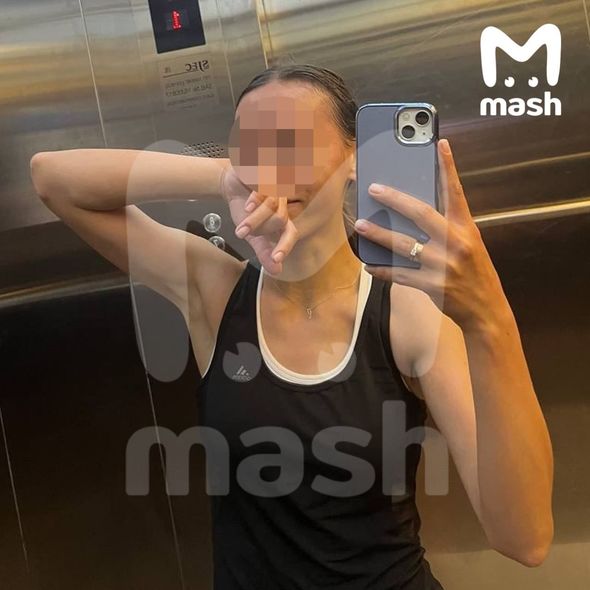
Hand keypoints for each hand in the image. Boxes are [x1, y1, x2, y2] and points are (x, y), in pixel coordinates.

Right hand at [220, 165, 298, 274]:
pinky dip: (255, 200)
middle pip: (280, 219)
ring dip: (254, 219)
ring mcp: (278, 187)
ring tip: (240, 225)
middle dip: (259, 229)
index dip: (285, 246)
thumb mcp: (253, 235)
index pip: (291, 233)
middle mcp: (284, 204)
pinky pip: (266, 189)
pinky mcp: (268, 173)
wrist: (232, 185)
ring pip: (272, 206)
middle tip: (241, 234)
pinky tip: (247, 205)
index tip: (276, 259)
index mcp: (283, 220)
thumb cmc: (245, 210)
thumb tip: (277, 271)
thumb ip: (264, 252)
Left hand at [353, 138, 507, 331]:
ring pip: (404, 244)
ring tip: (361, 225)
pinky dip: (382, 269)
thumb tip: (413, 211)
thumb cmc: (474, 272)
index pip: (456, 192)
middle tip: (373, 188)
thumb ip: (447, 227)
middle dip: (394, 199)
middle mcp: (456, 243)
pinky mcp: (432, 285)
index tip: (440, 143)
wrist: (487, 310)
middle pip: (421, 213)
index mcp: (466, 229)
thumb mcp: (469, 244)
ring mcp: (443, 265)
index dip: (448, 167)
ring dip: (379, 234)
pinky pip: (400, 274)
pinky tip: (368, 264)